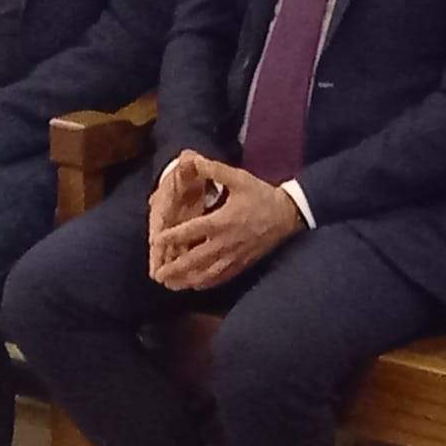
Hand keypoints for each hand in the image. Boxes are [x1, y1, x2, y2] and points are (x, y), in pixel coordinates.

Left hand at [150, 161, 302, 292]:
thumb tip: (193, 159)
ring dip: (188, 280)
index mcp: (221, 221)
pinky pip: (222, 277)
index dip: (172, 237)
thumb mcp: (238, 178)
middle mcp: (225, 242)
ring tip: (171, 285)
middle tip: (157, 275)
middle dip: (175, 268)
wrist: (288, 214)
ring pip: (207, 273)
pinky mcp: (243, 263)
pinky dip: (207, 283)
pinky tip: (196, 286)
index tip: (156, 241)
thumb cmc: (261, 195)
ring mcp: (234, 256)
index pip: (191, 231)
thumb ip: (214, 169)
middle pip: (195, 259)